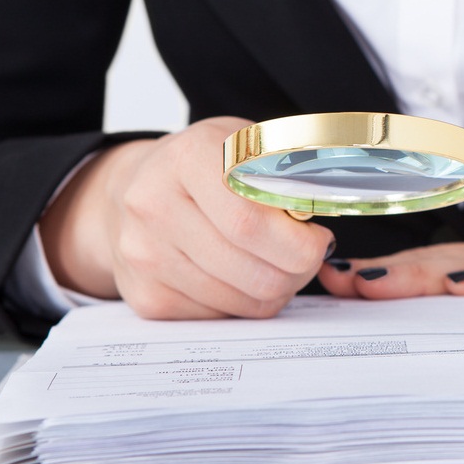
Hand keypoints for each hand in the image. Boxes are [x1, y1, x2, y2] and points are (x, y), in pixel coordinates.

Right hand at [39, 117, 337, 318]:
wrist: (138, 188)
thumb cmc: (209, 166)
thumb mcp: (249, 147)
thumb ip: (289, 174)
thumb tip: (325, 212)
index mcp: (187, 158)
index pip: (251, 221)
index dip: (298, 242)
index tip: (318, 239)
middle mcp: (154, 206)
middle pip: (252, 268)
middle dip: (298, 272)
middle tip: (307, 258)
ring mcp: (144, 255)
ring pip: (242, 300)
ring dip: (276, 290)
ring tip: (276, 263)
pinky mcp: (145, 295)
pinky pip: (221, 316)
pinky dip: (245, 303)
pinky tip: (241, 276)